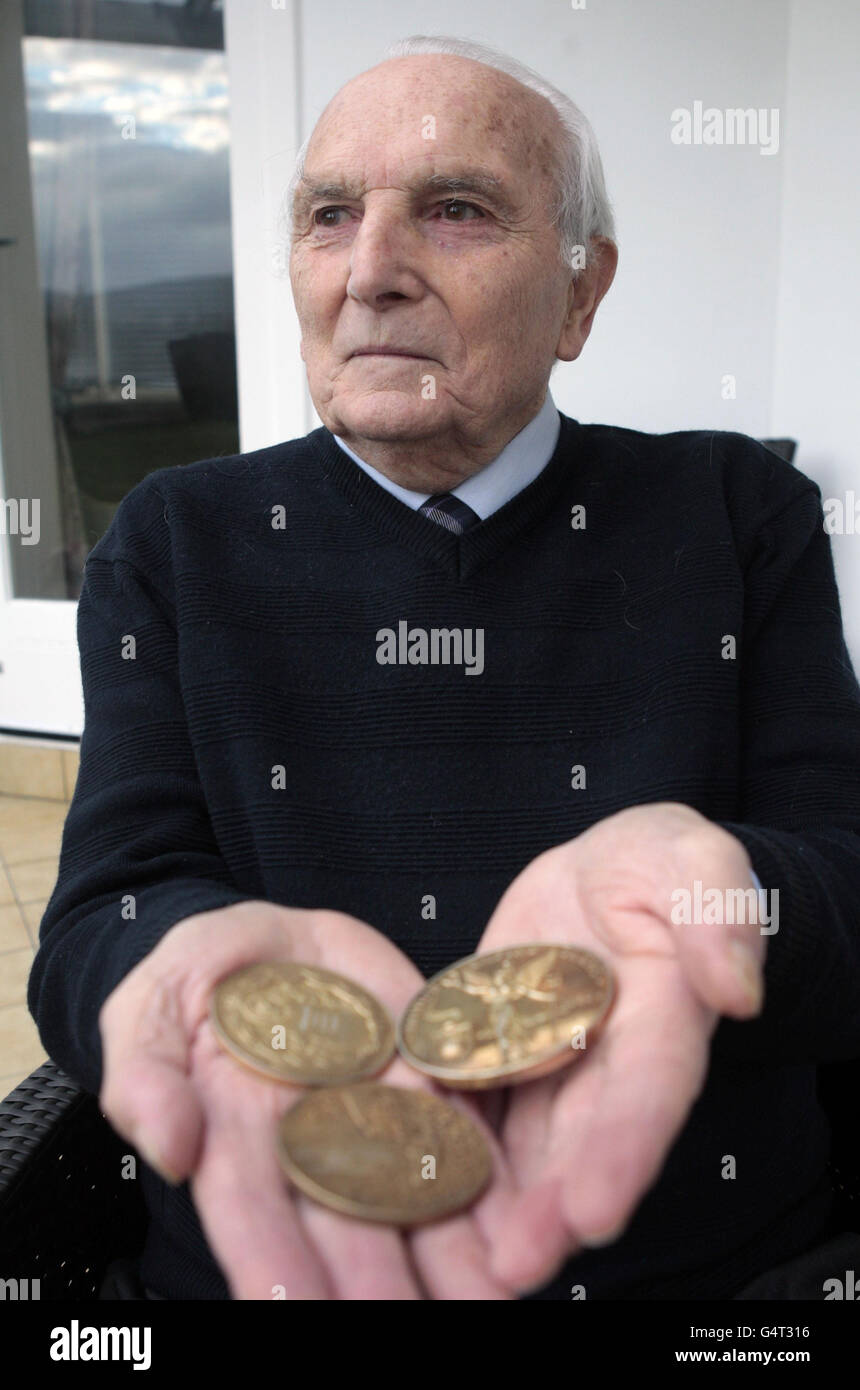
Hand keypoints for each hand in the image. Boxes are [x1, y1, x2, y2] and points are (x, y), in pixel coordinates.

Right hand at [98, 901, 516, 1299]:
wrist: (265, 937)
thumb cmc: (191, 981)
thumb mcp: (148, 1010)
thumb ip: (146, 1078)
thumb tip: (167, 1147)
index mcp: (236, 1140)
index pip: (253, 1212)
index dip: (271, 1262)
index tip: (291, 1306)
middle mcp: (314, 1145)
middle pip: (347, 1226)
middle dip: (380, 1285)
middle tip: (409, 1324)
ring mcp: (376, 1112)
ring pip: (417, 1194)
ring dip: (454, 1254)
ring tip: (490, 1300)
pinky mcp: (426, 1074)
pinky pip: (464, 1126)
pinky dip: (493, 1177)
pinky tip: (522, 1220)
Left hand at [474, 802, 766, 1291]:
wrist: (600, 871)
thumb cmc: (657, 864)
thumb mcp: (693, 862)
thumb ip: (718, 913)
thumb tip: (737, 990)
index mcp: (665, 1019)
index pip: (650, 1092)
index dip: (625, 1152)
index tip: (597, 1212)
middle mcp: (609, 1063)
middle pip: (581, 1143)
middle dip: (551, 1209)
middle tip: (514, 1267)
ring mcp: (551, 1068)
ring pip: (524, 1146)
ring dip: (498, 1207)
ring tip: (463, 1264)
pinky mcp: (499, 1056)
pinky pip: (471, 1104)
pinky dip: (446, 1147)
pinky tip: (411, 1190)